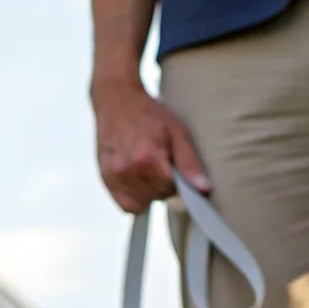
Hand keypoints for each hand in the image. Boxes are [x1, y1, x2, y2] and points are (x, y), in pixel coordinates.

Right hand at [90, 79, 210, 214]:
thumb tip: (202, 189)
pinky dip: (136, 198)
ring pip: (142, 203)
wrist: (116, 101)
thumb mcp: (177, 131)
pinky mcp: (106, 180)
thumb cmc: (147, 114)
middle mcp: (127, 171)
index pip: (172, 189)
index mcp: (147, 159)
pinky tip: (139, 181)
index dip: (180, 180)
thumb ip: (189, 163)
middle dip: (165, 186)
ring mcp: (114, 177)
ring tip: (150, 171)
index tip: (177, 167)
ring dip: (150, 192)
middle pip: (157, 196)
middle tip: (163, 165)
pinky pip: (126, 205)